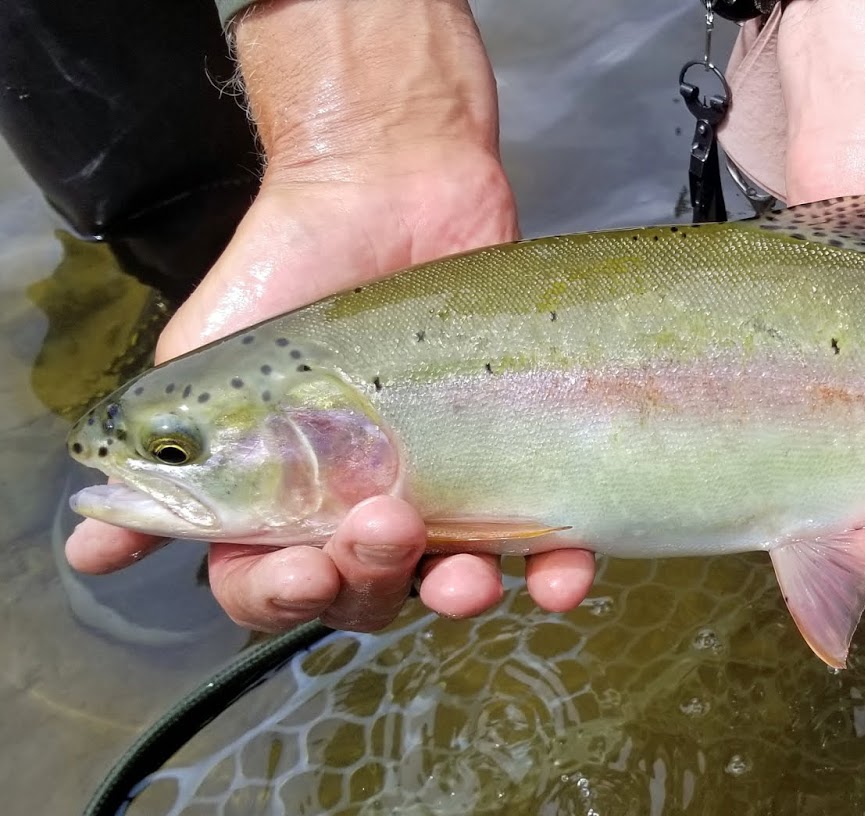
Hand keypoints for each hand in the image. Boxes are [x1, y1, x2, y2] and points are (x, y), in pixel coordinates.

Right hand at [63, 0, 560, 631]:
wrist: (389, 188)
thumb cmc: (288, 274)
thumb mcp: (207, 369)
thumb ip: (164, 461)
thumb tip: (92, 545)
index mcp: (286, 503)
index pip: (274, 590)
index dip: (284, 599)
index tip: (303, 569)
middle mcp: (365, 509)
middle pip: (368, 596)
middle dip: (373, 581)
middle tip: (385, 524)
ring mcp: (449, 490)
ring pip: (456, 585)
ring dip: (462, 597)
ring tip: (469, 576)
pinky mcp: (523, 458)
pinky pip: (550, 542)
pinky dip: (560, 573)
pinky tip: (568, 573)